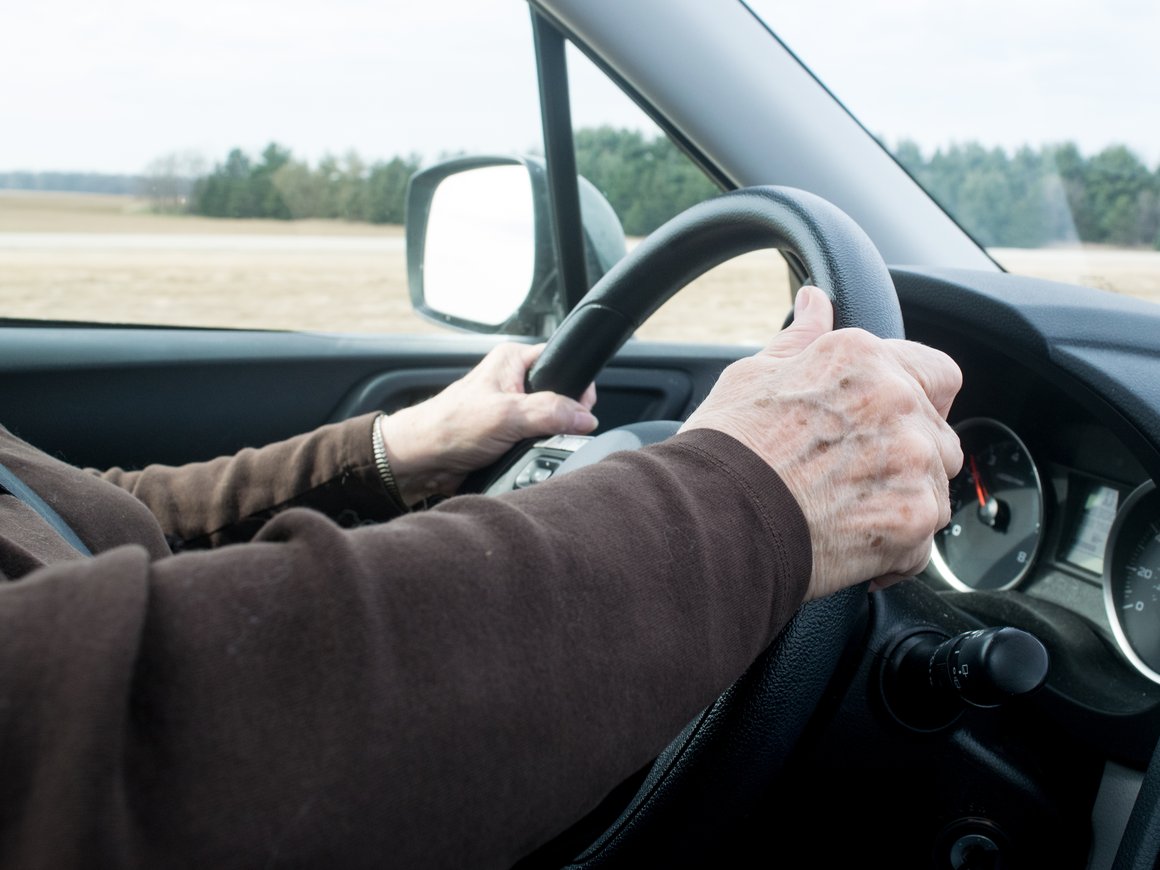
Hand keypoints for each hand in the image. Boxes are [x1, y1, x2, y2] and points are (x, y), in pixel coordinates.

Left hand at [380, 343, 597, 503]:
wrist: (420, 459)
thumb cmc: (447, 427)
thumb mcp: (506, 415)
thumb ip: (550, 413)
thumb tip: (584, 418)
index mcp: (512, 360)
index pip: (561, 361)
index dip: (576, 386)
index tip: (580, 409)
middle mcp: (512, 380)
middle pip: (559, 395)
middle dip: (561, 417)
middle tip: (550, 431)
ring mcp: (510, 408)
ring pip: (548, 421)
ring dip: (546, 436)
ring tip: (531, 445)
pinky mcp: (506, 433)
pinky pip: (535, 439)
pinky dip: (535, 449)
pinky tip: (525, 455)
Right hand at [680, 285, 962, 599]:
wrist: (712, 517)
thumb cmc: (725, 448)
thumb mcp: (754, 376)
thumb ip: (801, 339)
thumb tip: (815, 301)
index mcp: (864, 360)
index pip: (936, 372)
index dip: (918, 400)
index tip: (890, 424)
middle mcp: (898, 403)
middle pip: (938, 435)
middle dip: (906, 457)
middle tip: (849, 477)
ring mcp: (913, 463)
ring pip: (934, 489)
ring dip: (902, 503)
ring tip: (843, 514)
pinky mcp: (913, 519)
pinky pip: (923, 541)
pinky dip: (892, 549)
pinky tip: (848, 543)